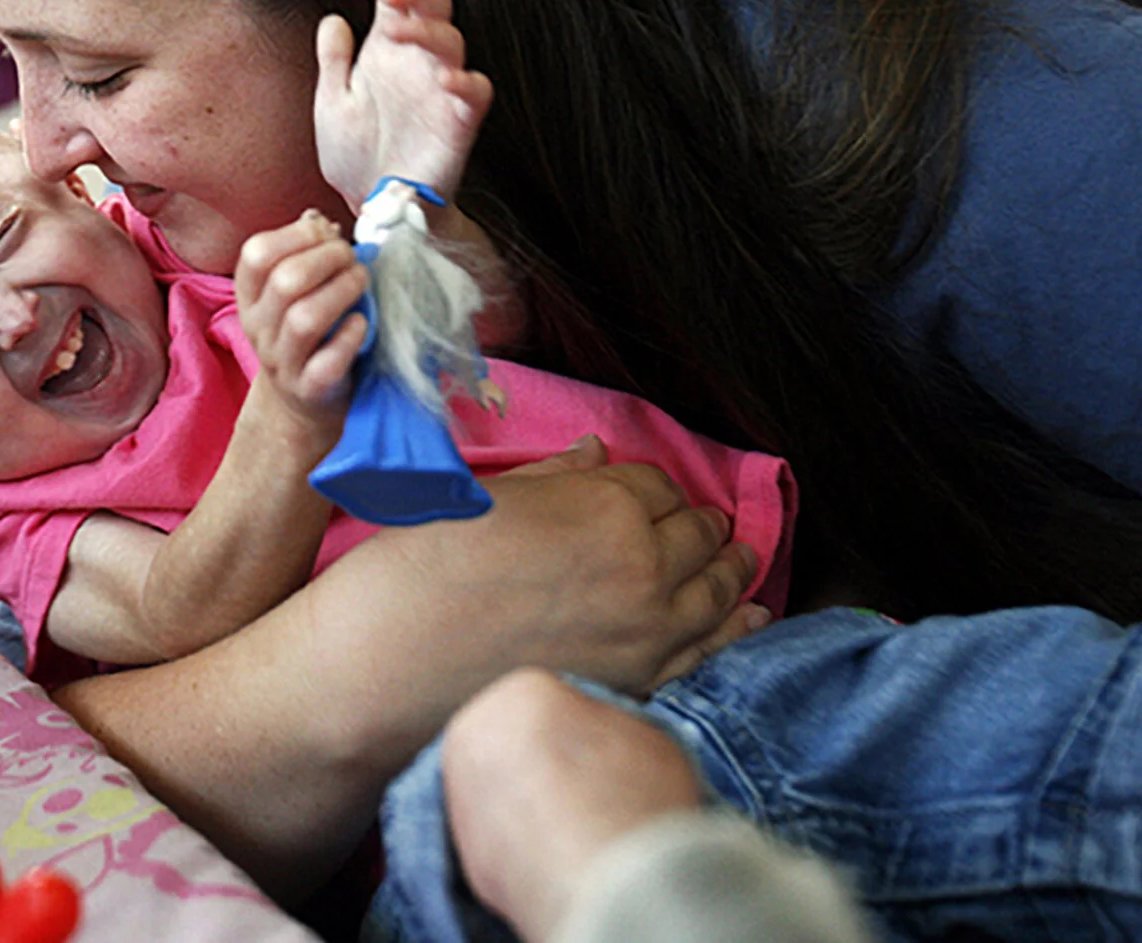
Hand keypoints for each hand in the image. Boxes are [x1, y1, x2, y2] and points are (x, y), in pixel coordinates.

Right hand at [233, 212, 366, 441]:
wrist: (301, 404)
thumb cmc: (306, 336)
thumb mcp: (294, 295)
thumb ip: (304, 257)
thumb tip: (321, 221)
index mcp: (250, 296)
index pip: (256, 254)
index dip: (296, 235)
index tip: (327, 234)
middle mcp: (259, 327)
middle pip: (285, 282)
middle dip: (327, 259)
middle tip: (352, 258)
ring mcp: (282, 361)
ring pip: (305, 319)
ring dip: (342, 291)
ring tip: (361, 283)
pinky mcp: (309, 388)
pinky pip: (327, 362)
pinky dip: (350, 337)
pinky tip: (361, 324)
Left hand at [315, 0, 492, 206]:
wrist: (372, 207)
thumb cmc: (356, 156)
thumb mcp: (332, 104)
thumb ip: (333, 61)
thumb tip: (333, 20)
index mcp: (386, 54)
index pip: (399, 5)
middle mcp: (416, 66)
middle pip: (434, 11)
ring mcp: (439, 92)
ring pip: (453, 44)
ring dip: (430, 31)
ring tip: (401, 32)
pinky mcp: (457, 124)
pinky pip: (475, 94)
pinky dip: (467, 83)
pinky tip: (446, 80)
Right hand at [367, 437, 765, 697]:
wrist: (389, 666)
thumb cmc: (419, 569)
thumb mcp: (483, 496)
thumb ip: (555, 478)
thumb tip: (597, 456)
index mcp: (605, 506)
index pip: (653, 483)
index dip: (647, 485)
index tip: (644, 491)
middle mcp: (643, 568)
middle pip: (696, 534)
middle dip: (697, 523)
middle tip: (705, 521)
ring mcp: (648, 633)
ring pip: (717, 591)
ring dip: (732, 569)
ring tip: (742, 558)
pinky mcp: (640, 684)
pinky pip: (710, 652)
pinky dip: (737, 630)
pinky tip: (752, 617)